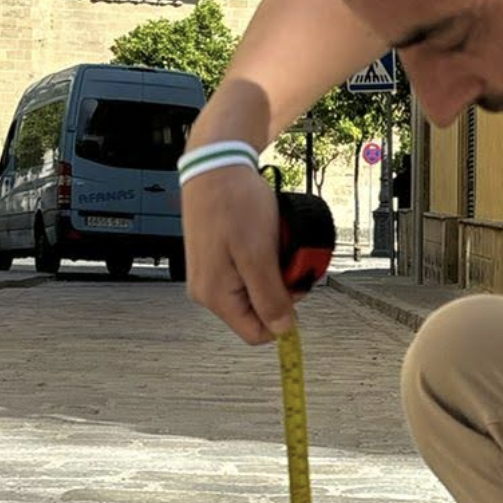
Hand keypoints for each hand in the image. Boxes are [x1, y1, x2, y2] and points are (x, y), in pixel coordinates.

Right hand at [182, 164, 292, 343]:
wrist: (216, 169)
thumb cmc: (234, 203)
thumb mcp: (259, 255)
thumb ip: (270, 297)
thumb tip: (282, 330)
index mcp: (216, 295)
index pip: (257, 333)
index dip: (283, 316)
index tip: (294, 285)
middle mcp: (207, 291)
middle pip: (256, 312)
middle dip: (279, 289)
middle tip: (285, 257)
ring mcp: (210, 276)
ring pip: (254, 292)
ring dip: (272, 273)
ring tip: (272, 245)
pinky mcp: (215, 262)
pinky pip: (246, 275)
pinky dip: (261, 262)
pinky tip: (262, 242)